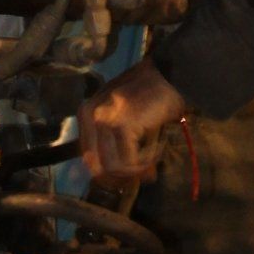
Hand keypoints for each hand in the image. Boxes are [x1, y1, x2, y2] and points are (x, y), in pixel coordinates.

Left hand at [79, 60, 186, 180]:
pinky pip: (129, 162)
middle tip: (144, 176)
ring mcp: (104, 120)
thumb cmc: (149, 95)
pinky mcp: (122, 126)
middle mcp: (89, 116)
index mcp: (85, 113)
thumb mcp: (122, 114)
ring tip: (153, 161)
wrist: (168, 75)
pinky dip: (145, 164)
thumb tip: (116, 177)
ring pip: (113, 168)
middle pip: (96, 167)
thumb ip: (111, 139)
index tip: (130, 178)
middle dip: (120, 178)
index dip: (109, 173)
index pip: (87, 157)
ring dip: (136, 171)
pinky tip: (157, 151)